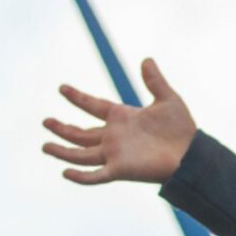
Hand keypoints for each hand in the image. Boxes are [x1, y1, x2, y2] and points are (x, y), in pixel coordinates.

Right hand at [42, 57, 196, 184]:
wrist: (192, 154)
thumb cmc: (182, 129)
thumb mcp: (167, 98)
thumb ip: (154, 80)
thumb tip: (146, 59)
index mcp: (122, 118)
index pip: (93, 106)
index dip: (77, 98)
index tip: (62, 88)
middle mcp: (114, 137)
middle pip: (80, 134)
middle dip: (62, 128)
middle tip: (45, 121)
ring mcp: (114, 154)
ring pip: (80, 154)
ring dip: (62, 150)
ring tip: (44, 145)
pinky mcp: (119, 170)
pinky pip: (95, 175)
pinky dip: (80, 176)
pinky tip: (65, 172)